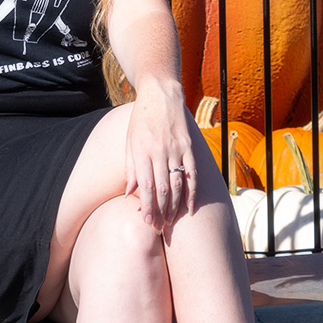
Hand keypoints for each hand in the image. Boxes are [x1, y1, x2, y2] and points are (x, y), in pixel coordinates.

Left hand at [124, 80, 196, 232]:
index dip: (147, 206)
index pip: (145, 185)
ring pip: (177, 184)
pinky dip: (192, 192)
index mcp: (141, 151)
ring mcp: (176, 149)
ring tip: (171, 222)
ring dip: (175, 206)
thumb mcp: (129, 141)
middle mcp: (159, 151)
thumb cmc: (141, 120)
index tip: (147, 222)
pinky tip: (190, 208)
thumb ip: (130, 167)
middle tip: (158, 228)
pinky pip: (192, 174)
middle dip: (160, 211)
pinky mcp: (189, 146)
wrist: (160, 94)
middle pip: (162, 188)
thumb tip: (130, 193)